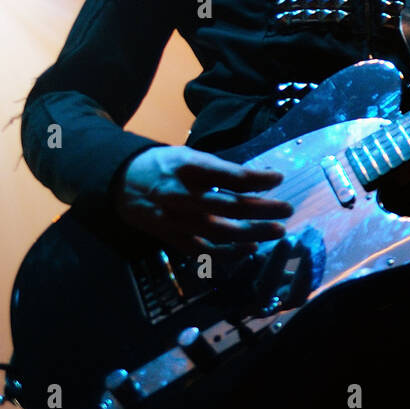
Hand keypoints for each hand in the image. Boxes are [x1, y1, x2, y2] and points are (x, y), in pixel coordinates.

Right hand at [113, 146, 291, 253]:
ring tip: (277, 231)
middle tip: (288, 210)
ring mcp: (176, 219)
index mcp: (188, 168)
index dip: (257, 178)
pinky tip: (250, 249)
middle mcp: (182, 195)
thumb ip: (219, 169)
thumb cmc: (164, 165)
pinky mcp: (172, 238)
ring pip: (219, 231)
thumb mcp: (190, 156)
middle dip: (262, 209)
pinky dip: (229, 252)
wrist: (121, 182)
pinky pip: (203, 250)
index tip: (279, 178)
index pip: (230, 175)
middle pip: (229, 206)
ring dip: (252, 233)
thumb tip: (258, 180)